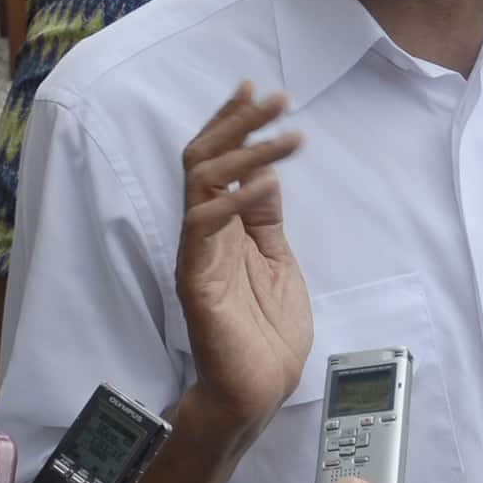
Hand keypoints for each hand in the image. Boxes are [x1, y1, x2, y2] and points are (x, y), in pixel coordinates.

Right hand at [177, 83, 311, 427]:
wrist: (256, 392)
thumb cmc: (264, 334)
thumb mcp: (277, 261)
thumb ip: (265, 219)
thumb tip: (266, 172)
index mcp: (222, 228)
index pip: (217, 162)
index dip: (233, 123)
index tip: (257, 89)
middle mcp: (204, 235)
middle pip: (204, 160)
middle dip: (237, 122)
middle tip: (274, 96)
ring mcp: (197, 255)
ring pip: (202, 183)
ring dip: (245, 150)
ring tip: (286, 132)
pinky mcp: (197, 281)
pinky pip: (205, 227)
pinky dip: (236, 198)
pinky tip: (267, 180)